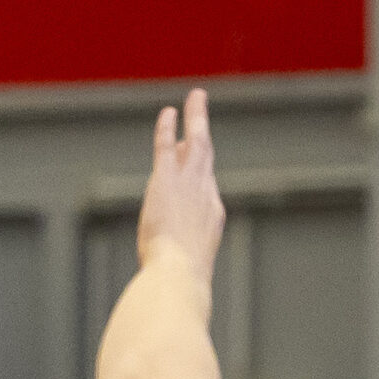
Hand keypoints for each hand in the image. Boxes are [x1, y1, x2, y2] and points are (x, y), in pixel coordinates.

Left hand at [136, 88, 225, 282]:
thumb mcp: (188, 270)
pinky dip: (169, 126)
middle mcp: (205, 194)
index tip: (189, 159)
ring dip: (196, 116)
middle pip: (207, 156)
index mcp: (211, 216)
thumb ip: (183, 261)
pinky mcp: (167, 179)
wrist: (180, 276)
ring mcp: (189, 184)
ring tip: (196, 96)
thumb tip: (180, 275)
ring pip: (195, 141)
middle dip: (204, 132)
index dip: (199, 172)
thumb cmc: (181, 282)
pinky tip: (169, 111)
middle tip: (202, 112)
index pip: (205, 186)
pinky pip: (167, 145)